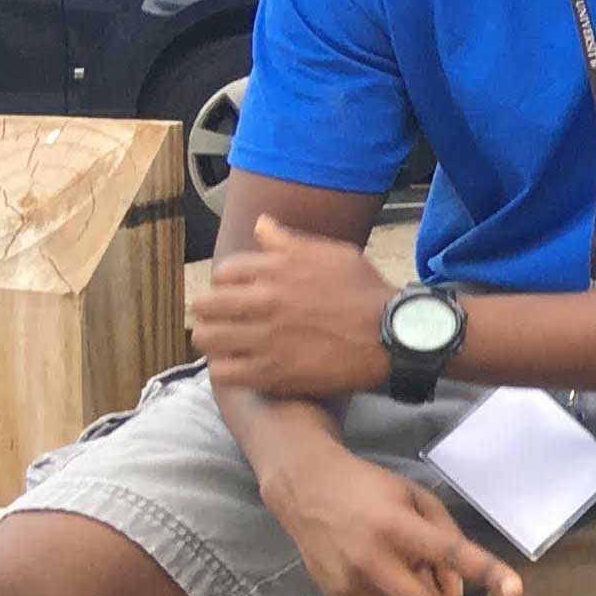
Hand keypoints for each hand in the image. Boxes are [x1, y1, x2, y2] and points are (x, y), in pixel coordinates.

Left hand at [193, 214, 393, 396]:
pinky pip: (222, 372)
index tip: (237, 293)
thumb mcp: (332, 253)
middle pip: (206, 304)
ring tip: (226, 343)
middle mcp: (264, 300)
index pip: (225, 272)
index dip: (227, 284)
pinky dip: (224, 369)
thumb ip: (290, 241)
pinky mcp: (271, 371)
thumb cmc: (364, 292)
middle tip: (224, 319)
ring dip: (212, 339)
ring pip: (206, 338)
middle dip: (210, 310)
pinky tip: (238, 366)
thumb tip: (261, 224)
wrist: (389, 334)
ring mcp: (264, 337)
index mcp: (276, 268)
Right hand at [261, 438, 523, 595]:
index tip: (515, 590)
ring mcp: (352, 585)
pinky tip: (391, 579)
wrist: (306, 491)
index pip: (451, 551)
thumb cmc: (373, 491)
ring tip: (410, 568)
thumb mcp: (418, 498)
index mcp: (397, 526)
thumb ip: (447, 538)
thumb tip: (458, 595)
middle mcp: (372, 560)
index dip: (486, 571)